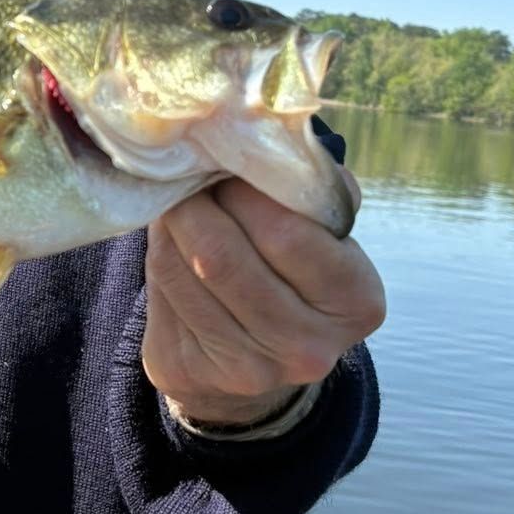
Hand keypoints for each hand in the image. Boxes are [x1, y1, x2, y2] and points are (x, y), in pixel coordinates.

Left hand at [143, 171, 384, 424]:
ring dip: (172, 224)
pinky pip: (158, 292)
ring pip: (181, 270)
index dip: (247, 191)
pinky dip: (158, 254)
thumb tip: (274, 140)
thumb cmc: (294, 273)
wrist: (258, 358)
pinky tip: (171, 242)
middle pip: (223, 256)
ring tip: (180, 202)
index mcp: (356, 301)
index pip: (289, 232)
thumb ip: (310, 192)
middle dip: (199, 202)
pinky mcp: (191, 373)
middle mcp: (308, 347)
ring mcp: (248, 371)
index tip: (232, 167)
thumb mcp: (326, 237)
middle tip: (193, 176)